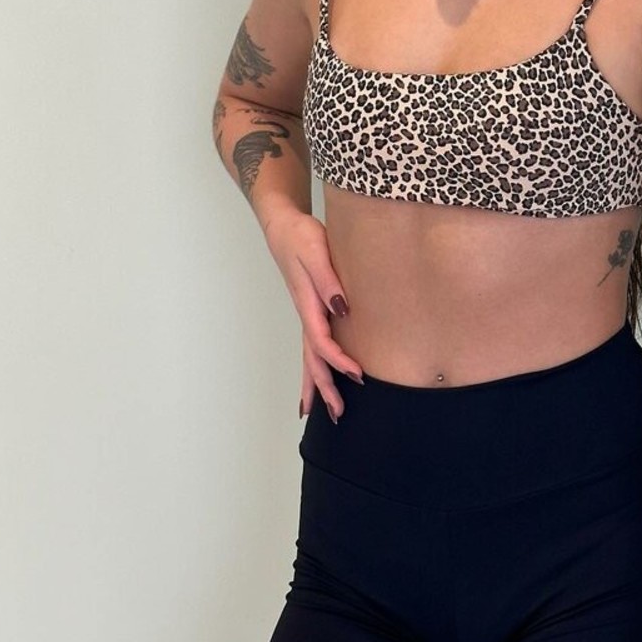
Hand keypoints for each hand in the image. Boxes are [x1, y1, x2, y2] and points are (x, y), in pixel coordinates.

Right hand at [263, 210, 362, 423]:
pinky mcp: (309, 310)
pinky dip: (313, 366)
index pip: (322, 343)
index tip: (359, 376)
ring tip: (322, 411)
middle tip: (337, 415)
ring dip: (316, 384)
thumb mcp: (316, 252)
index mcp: (308, 304)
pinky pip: (311, 346)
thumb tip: (342, 309)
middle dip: (324, 388)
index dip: (339, 362)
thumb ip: (328, 281)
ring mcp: (305, 314)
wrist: (283, 226)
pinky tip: (317, 377)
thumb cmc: (300, 236)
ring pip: (309, 357)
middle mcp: (305, 315)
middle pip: (312, 360)